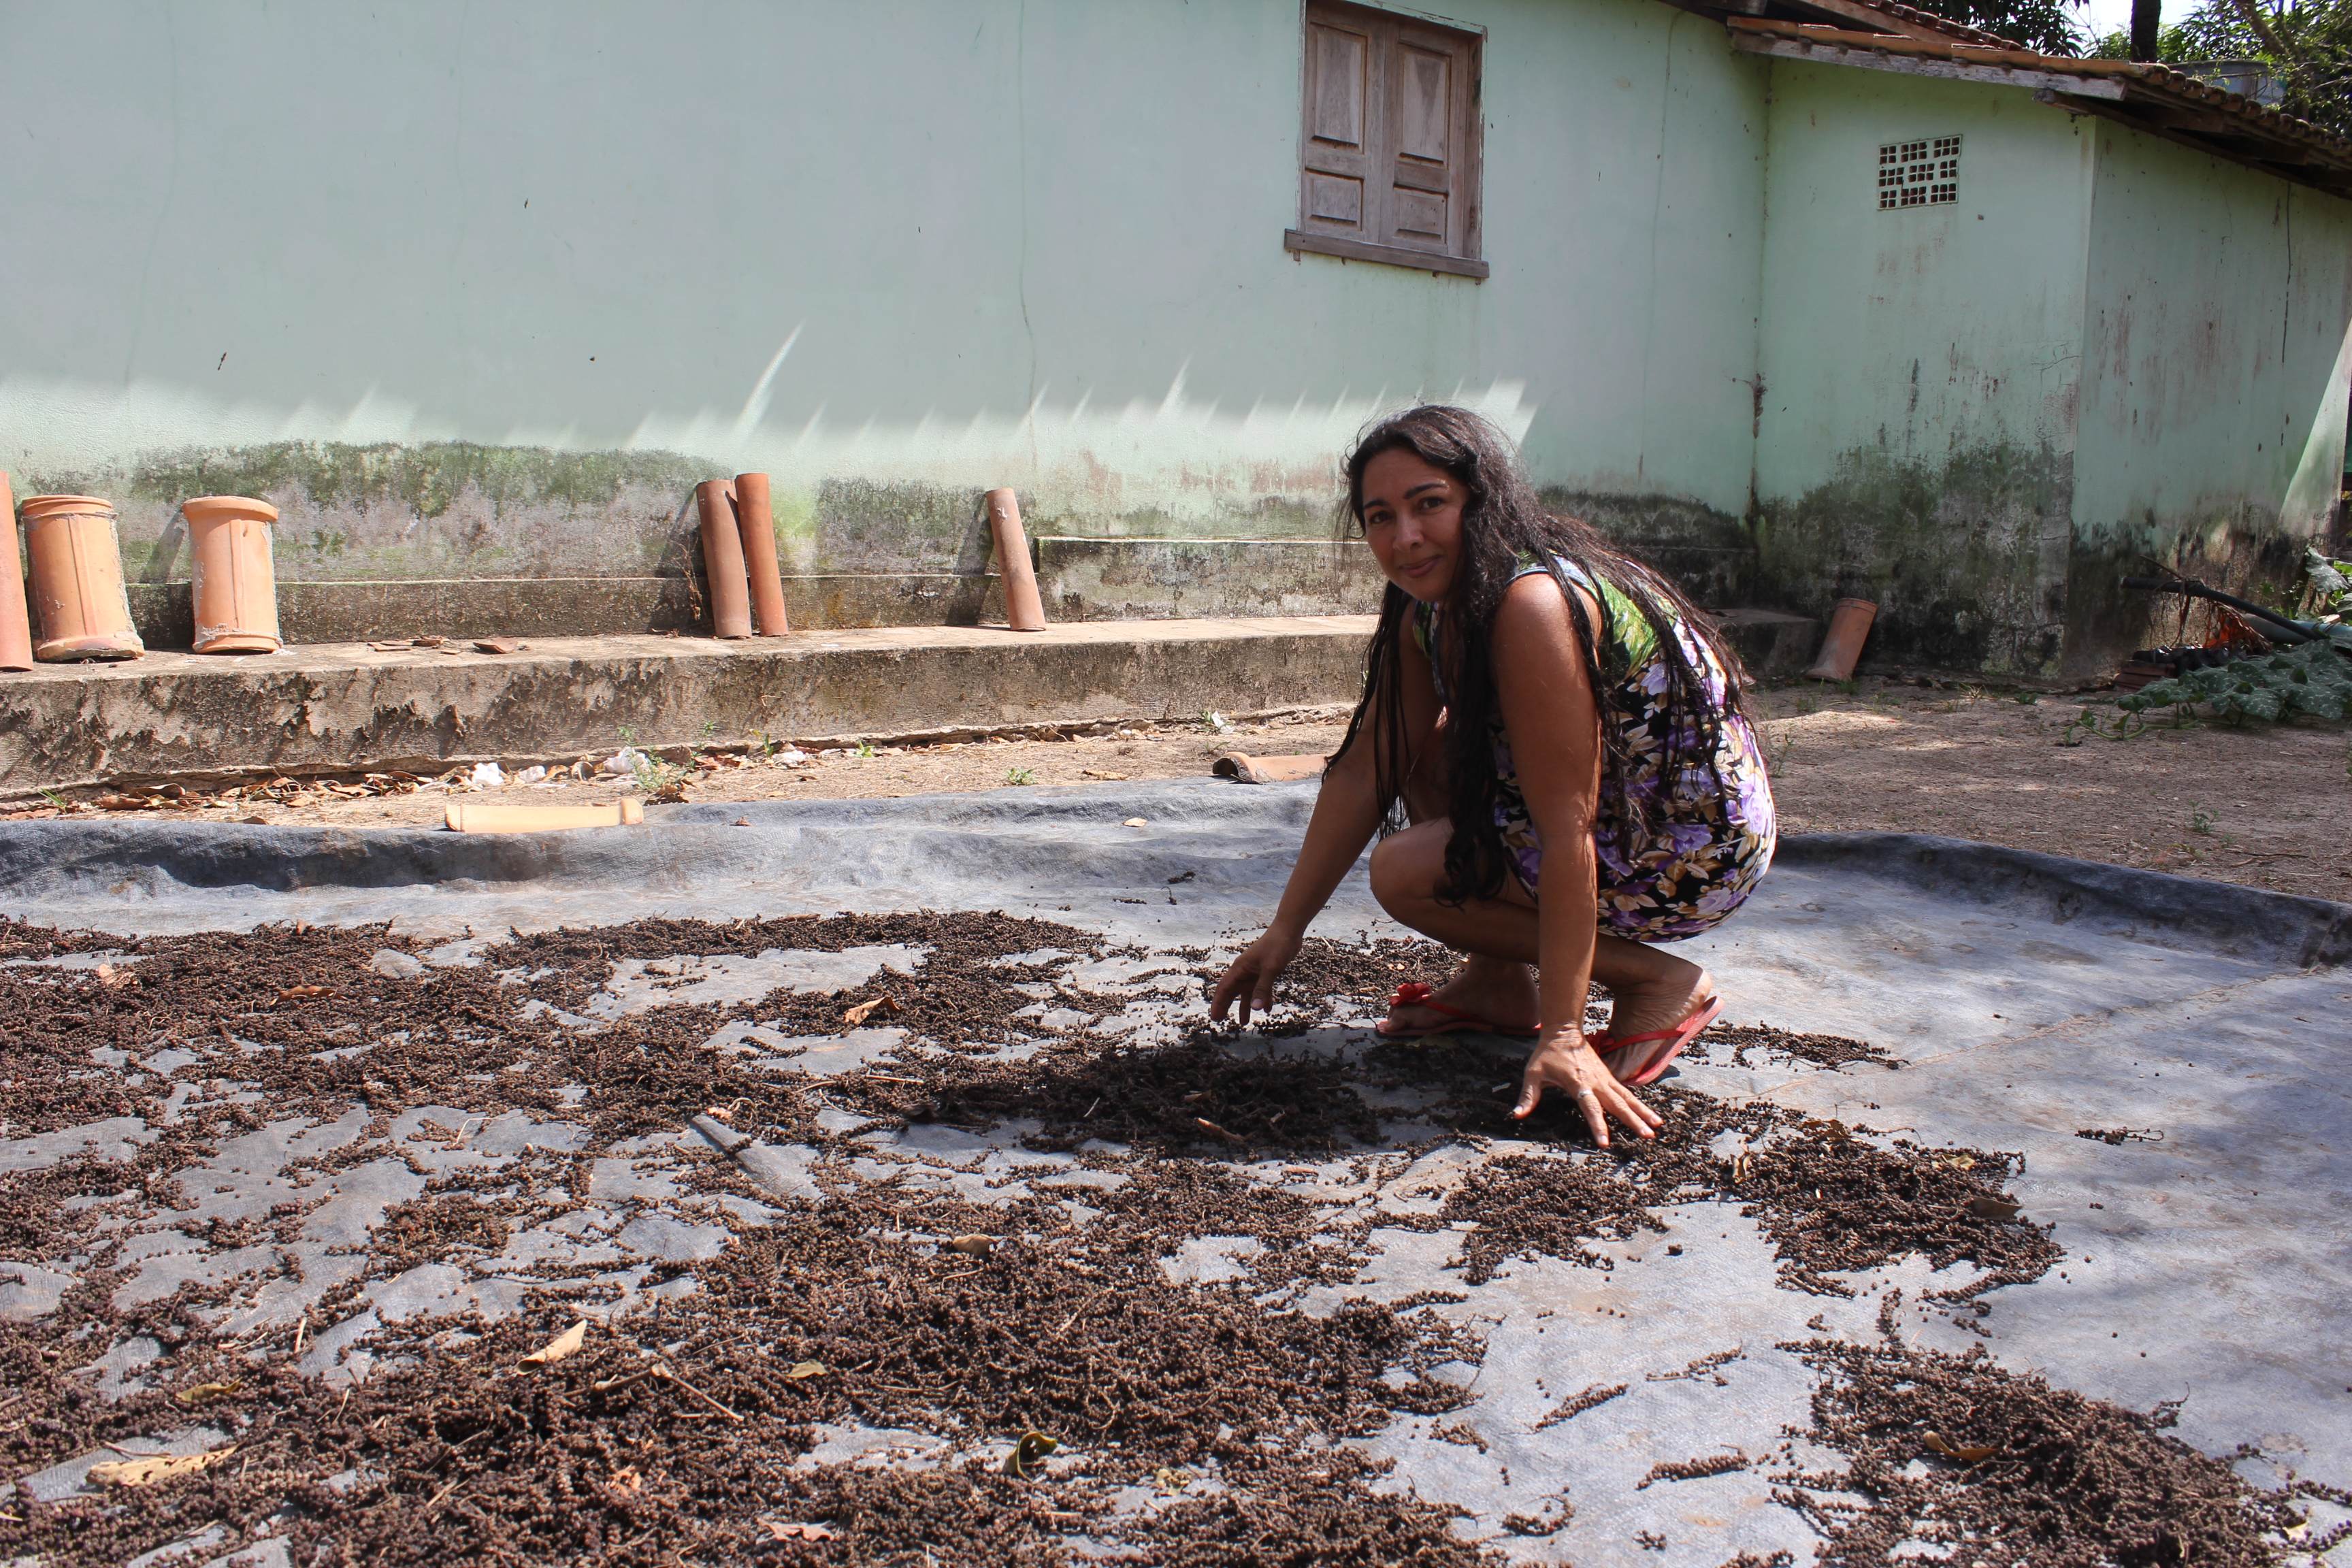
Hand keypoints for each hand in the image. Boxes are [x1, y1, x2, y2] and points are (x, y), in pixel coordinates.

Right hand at [1210, 928, 1302, 1027]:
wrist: (1289, 932)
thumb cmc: (1277, 946)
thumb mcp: (1270, 969)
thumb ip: (1262, 989)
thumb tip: (1255, 1009)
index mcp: (1240, 968)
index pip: (1224, 988)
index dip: (1218, 1003)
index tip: (1214, 1017)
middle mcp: (1244, 971)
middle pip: (1232, 992)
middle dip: (1227, 1006)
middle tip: (1221, 1021)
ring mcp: (1255, 972)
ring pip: (1247, 993)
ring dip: (1246, 1006)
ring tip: (1244, 1023)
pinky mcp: (1265, 972)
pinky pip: (1261, 989)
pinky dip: (1262, 999)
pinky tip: (1266, 1009)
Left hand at [1514, 1028, 1662, 1146]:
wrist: (1563, 1031)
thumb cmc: (1547, 1053)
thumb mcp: (1533, 1073)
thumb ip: (1528, 1095)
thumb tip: (1517, 1114)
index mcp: (1578, 1083)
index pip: (1590, 1107)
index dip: (1598, 1125)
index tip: (1605, 1142)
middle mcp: (1596, 1081)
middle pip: (1617, 1104)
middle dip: (1633, 1121)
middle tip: (1647, 1136)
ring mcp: (1605, 1078)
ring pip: (1627, 1098)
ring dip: (1642, 1113)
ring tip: (1657, 1128)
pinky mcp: (1609, 1077)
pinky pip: (1626, 1093)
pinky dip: (1638, 1104)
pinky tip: (1649, 1116)